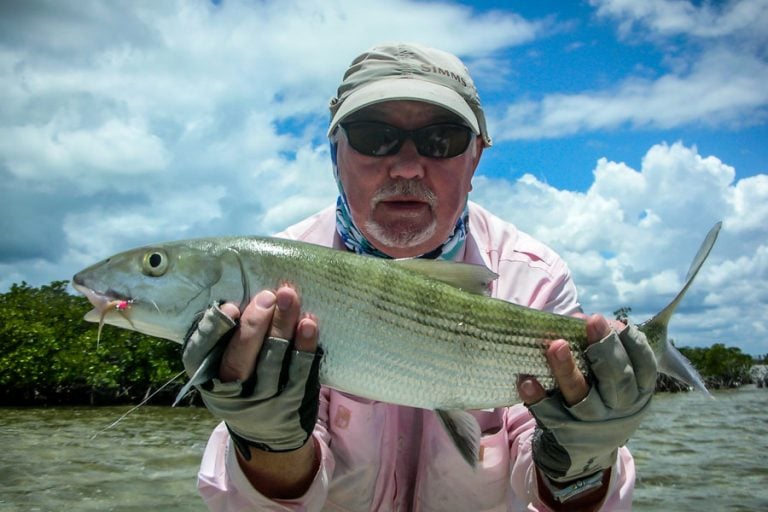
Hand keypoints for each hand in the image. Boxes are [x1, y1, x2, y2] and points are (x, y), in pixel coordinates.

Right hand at [182, 286, 320, 457]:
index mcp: (206, 375)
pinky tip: (308, 323)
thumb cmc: (239, 381)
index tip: (231, 307)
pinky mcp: (291, 401)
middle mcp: (231, 391)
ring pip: (272, 360)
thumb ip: (224, 336)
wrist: (265, 433)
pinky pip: (299, 372)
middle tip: (269, 296)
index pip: (201, 351)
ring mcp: (262, 399)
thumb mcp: (219, 364)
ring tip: (290, 298)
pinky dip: (305, 346)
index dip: (215, 329)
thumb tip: (240, 301)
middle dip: (255, 324)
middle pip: (240, 357)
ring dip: (283, 326)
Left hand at [517, 314, 656, 482]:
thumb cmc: (601, 398)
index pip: (643, 366)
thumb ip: (606, 353)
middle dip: (604, 348)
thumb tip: (581, 320)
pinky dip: (538, 397)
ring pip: (582, 395)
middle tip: (591, 320)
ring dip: (567, 369)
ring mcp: (592, 421)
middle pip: (616, 378)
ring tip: (556, 345)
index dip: (631, 343)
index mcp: (637, 391)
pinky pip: (549, 413)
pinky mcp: (564, 431)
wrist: (584, 451)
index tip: (616, 322)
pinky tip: (527, 381)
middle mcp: (619, 407)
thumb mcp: (618, 382)